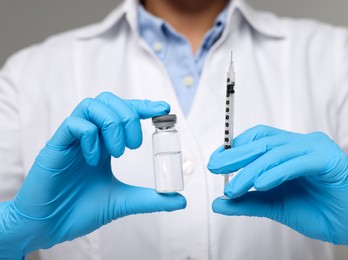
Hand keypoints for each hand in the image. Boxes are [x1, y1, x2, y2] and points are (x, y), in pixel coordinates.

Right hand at [0, 92, 185, 258]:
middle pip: (109, 101)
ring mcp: (72, 139)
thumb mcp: (123, 201)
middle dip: (129, 115)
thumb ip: (150, 198)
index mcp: (104, 143)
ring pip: (92, 105)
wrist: (50, 227)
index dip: (144, 106)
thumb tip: (180, 200)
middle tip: (135, 144)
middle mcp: (89, 136)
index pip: (124, 113)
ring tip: (119, 151)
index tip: (164, 108)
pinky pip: (74, 124)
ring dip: (112, 123)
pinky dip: (90, 136)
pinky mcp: (55, 147)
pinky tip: (94, 159)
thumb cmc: (81, 210)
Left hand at [208, 125, 347, 258]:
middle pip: (263, 143)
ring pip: (276, 152)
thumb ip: (248, 202)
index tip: (216, 162)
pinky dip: (277, 172)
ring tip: (235, 187)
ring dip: (252, 170)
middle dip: (236, 156)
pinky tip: (261, 185)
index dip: (235, 147)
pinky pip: (298, 162)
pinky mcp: (331, 160)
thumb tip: (218, 202)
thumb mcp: (274, 206)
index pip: (258, 139)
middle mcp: (303, 144)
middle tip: (216, 167)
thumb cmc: (318, 213)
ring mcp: (318, 149)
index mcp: (291, 150)